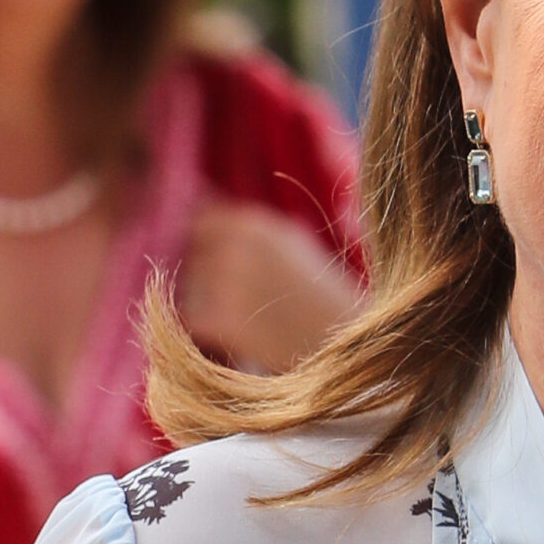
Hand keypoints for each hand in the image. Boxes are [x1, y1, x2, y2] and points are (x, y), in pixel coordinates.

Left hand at [178, 200, 361, 373]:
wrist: (352, 344)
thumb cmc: (326, 296)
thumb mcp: (293, 244)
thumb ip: (250, 227)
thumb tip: (203, 199)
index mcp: (256, 224)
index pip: (202, 221)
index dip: (206, 243)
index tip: (222, 263)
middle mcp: (238, 247)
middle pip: (195, 257)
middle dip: (207, 276)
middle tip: (242, 300)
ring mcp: (228, 284)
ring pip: (191, 290)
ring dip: (209, 304)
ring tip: (250, 319)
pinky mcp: (224, 322)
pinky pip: (192, 321)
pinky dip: (207, 331)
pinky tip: (237, 337)